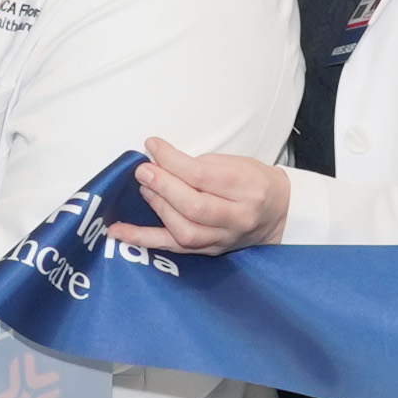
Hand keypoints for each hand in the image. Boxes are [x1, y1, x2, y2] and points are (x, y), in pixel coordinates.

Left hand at [104, 139, 284, 256]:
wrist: (278, 213)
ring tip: (144, 189)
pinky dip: (143, 239)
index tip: (153, 146)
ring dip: (157, 207)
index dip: (172, 161)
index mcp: (248, 188)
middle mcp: (238, 217)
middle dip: (163, 186)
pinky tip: (119, 231)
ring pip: (184, 230)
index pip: (202, 176)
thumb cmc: (254, 183)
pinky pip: (173, 248)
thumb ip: (199, 164)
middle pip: (193, 206)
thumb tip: (159, 160)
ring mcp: (223, 239)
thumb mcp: (235, 163)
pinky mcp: (210, 251)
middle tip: (143, 170)